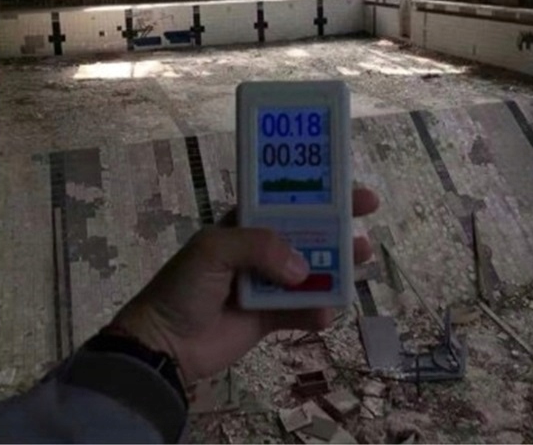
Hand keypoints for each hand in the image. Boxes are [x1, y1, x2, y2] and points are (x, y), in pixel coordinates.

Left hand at [111, 186, 379, 383]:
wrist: (164, 344)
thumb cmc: (185, 286)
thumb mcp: (214, 249)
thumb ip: (260, 247)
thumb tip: (303, 270)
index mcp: (246, 223)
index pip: (288, 200)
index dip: (319, 192)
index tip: (350, 188)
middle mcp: (261, 249)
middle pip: (308, 231)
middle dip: (339, 224)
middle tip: (368, 216)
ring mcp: (268, 283)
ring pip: (312, 270)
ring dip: (338, 265)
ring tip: (362, 261)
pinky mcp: (270, 317)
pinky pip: (303, 311)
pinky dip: (318, 311)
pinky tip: (326, 313)